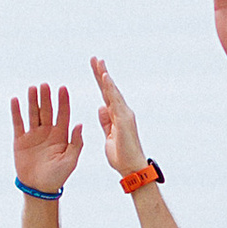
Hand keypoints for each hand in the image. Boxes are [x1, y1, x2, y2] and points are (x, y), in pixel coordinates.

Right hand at [12, 84, 82, 196]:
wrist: (39, 188)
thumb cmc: (57, 176)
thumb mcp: (70, 161)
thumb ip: (76, 143)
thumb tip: (79, 124)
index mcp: (61, 135)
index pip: (63, 114)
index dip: (63, 101)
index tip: (63, 88)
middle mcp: (48, 132)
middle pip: (47, 110)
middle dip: (47, 97)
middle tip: (46, 85)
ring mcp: (34, 135)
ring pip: (33, 113)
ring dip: (33, 101)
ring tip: (33, 88)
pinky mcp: (20, 140)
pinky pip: (18, 123)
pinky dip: (16, 112)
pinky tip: (16, 100)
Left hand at [88, 56, 149, 183]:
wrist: (131, 168)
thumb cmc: (121, 156)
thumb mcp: (109, 136)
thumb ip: (106, 122)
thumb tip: (102, 107)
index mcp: (117, 116)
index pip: (106, 96)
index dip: (101, 82)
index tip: (95, 69)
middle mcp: (122, 112)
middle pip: (109, 90)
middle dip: (102, 73)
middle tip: (95, 59)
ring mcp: (124, 114)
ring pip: (113, 92)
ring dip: (105, 76)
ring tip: (98, 63)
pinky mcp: (124, 119)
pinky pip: (115, 100)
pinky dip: (110, 88)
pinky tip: (104, 77)